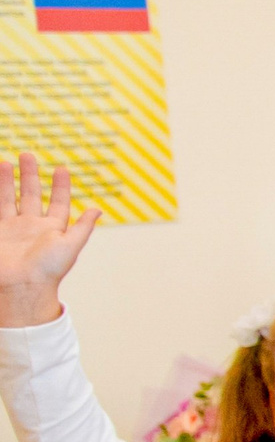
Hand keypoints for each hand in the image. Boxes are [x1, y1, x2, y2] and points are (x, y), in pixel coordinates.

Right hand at [0, 155, 99, 326]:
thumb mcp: (71, 246)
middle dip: (29, 175)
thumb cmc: (49, 269)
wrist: (22, 286)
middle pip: (30, 194)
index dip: (60, 185)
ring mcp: (13, 228)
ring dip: (7, 180)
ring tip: (6, 162)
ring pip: (8, 198)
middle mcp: (32, 225)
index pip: (57, 201)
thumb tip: (98, 209)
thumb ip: (82, 227)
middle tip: (27, 155)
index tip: (61, 168)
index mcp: (53, 228)